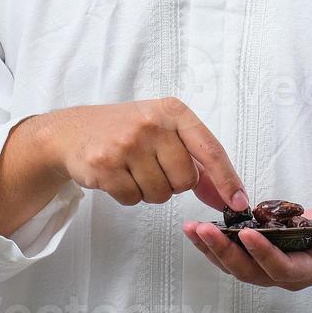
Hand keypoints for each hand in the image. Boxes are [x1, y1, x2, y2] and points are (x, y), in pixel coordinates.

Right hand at [44, 97, 249, 210]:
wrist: (72, 131)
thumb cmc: (126, 130)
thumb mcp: (164, 130)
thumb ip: (196, 159)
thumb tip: (227, 194)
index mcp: (173, 112)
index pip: (210, 150)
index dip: (227, 179)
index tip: (239, 201)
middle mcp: (152, 124)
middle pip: (185, 181)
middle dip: (172, 183)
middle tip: (152, 166)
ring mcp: (127, 144)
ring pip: (160, 194)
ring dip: (149, 190)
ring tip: (132, 168)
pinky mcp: (105, 165)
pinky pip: (133, 199)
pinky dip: (128, 195)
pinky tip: (117, 175)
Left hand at [182, 194, 311, 291]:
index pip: (284, 268)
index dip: (264, 254)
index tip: (246, 234)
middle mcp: (290, 274)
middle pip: (252, 272)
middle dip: (225, 252)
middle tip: (203, 229)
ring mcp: (274, 267)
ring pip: (238, 267)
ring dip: (213, 250)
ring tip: (192, 229)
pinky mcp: (264, 255)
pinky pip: (236, 255)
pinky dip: (216, 243)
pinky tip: (200, 229)